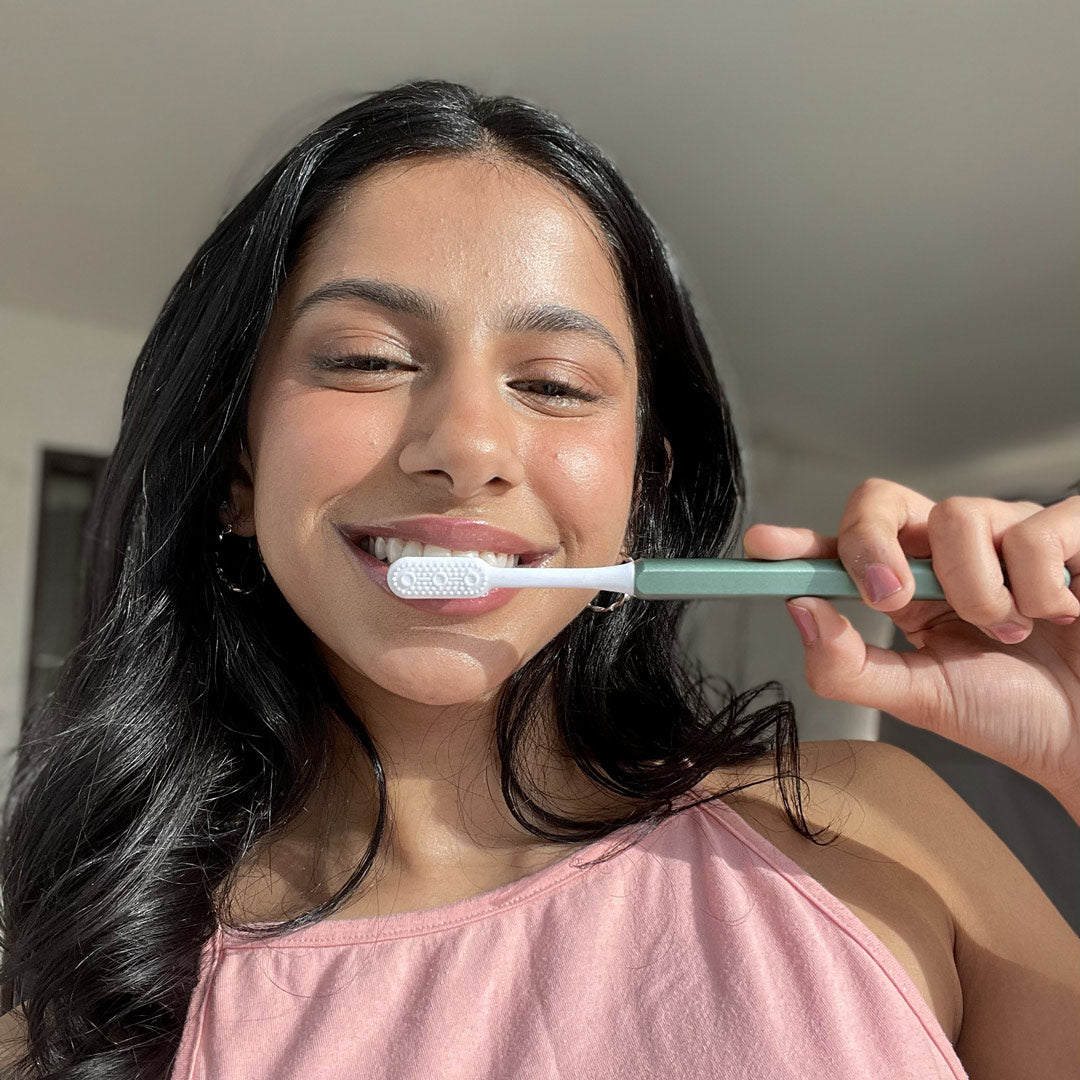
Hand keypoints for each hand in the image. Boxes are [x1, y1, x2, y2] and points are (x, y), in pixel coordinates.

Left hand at [743, 479, 1079, 817]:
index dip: (801, 542)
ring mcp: (1007, 534)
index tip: (764, 547)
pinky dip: (1041, 588)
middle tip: (892, 600)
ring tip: (1011, 630)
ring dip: (978, 592)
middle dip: (872, 544)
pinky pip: (1032, 531)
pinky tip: (1062, 613)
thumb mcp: (920, 698)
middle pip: (881, 500)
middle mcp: (949, 551)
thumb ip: (851, 665)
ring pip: (957, 516)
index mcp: (906, 588)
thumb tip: (800, 611)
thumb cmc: (1014, 715)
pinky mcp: (1068, 531)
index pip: (843, 549)